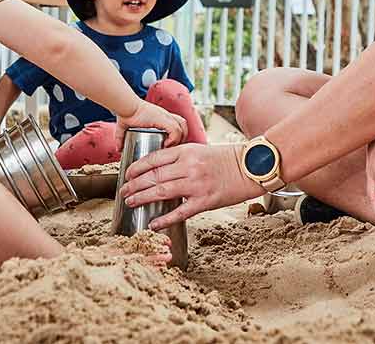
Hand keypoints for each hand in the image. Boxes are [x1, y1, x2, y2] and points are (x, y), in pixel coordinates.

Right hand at [115, 101, 187, 148]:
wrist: (126, 107)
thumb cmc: (126, 114)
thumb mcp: (125, 128)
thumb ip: (121, 138)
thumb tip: (119, 149)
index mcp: (161, 116)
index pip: (178, 124)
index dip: (176, 135)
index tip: (168, 146)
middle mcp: (166, 115)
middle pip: (183, 125)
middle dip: (181, 137)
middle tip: (171, 147)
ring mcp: (166, 116)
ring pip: (182, 127)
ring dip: (178, 139)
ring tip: (169, 147)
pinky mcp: (164, 118)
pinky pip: (175, 130)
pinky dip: (174, 138)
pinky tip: (166, 145)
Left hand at [117, 143, 262, 230]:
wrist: (251, 167)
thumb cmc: (227, 158)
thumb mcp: (201, 150)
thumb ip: (181, 157)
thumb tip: (160, 168)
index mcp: (186, 152)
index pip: (154, 159)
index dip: (137, 168)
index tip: (127, 174)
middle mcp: (189, 167)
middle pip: (153, 176)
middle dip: (134, 185)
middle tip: (123, 192)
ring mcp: (196, 185)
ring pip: (161, 192)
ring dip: (142, 198)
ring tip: (131, 203)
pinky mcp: (205, 201)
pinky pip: (180, 212)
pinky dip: (164, 219)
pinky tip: (153, 224)